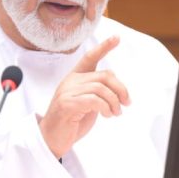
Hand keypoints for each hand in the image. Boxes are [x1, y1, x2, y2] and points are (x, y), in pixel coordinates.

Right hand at [38, 36, 130, 157]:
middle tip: (126, 103)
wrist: (52, 139)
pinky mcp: (67, 104)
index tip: (117, 38)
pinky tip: (107, 115)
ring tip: (115, 113)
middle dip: (121, 89)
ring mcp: (67, 92)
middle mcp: (71, 81)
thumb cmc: (71, 121)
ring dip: (114, 102)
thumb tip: (119, 91)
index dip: (104, 47)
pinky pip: (94, 100)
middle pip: (104, 75)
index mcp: (75, 78)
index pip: (90, 58)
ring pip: (101, 88)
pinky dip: (106, 107)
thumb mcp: (87, 103)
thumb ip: (98, 92)